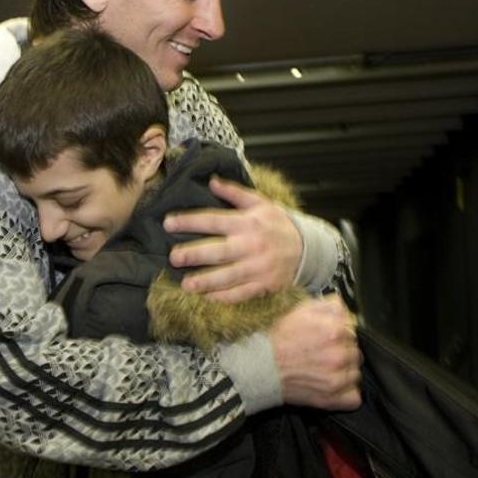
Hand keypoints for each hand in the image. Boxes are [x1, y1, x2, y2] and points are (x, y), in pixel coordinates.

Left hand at [163, 175, 301, 302]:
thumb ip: (235, 193)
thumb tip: (212, 181)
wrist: (309, 249)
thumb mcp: (261, 203)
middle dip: (194, 254)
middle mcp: (251, 245)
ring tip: (186, 284)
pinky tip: (206, 297)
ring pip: (228, 276)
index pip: (213, 220)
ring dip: (206, 281)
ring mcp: (258, 267)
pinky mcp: (263, 285)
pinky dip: (223, 297)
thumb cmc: (279, 224)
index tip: (168, 223)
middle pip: (218, 251)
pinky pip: (240, 293)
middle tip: (173, 257)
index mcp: (248, 222)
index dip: (189, 221)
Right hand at [269, 295, 361, 409]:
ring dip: (344, 372)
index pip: (351, 330)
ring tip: (323, 369)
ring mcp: (337, 378)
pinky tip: (331, 385)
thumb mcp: (299, 310)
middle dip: (342, 351)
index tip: (327, 337)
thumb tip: (343, 308)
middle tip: (322, 353)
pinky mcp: (332, 398)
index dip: (338, 332)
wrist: (256, 365)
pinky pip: (354, 398)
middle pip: (355, 352)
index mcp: (335, 330)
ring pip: (355, 373)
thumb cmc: (275, 338)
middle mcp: (339, 354)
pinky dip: (346, 394)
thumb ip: (328, 306)